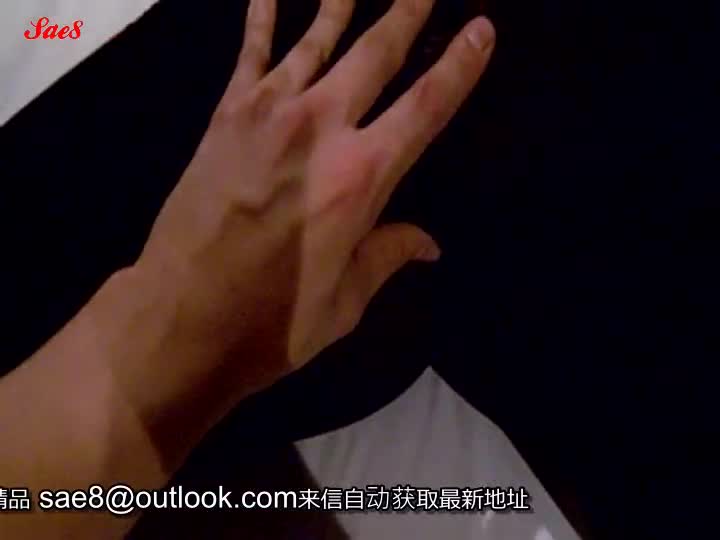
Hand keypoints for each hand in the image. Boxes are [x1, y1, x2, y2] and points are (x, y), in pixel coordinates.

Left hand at [136, 0, 494, 396]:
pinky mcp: (226, 115)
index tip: (481, 30)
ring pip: (317, 38)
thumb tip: (427, 244)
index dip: (459, 66)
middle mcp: (320, 128)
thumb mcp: (344, 302)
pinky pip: (250, 52)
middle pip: (376, 53)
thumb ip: (387, 256)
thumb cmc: (270, 322)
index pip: (426, 107)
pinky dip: (262, 16)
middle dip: (407, 11)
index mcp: (361, 177)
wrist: (178, 317)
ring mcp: (268, 113)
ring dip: (343, 0)